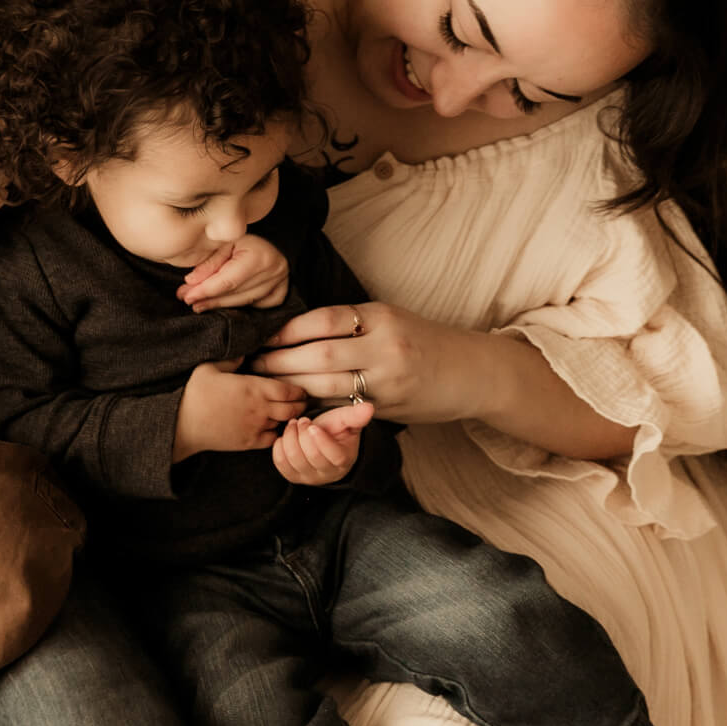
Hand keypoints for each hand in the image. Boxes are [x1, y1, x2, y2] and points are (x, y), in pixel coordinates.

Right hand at [172, 359, 307, 461]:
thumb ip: (231, 359)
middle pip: (293, 408)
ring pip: (284, 424)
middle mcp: (260, 408)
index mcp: (253, 388)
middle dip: (300, 404)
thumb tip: (244, 351)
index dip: (298, 390)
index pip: (289, 390)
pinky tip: (272, 427)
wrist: (182, 423)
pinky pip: (273, 440)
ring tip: (288, 413)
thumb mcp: (209, 367)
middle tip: (300, 401)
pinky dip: (277, 434)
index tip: (299, 389)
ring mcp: (256, 427)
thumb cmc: (194, 393)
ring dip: (288, 418)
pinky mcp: (249, 442)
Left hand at [179, 235, 289, 310]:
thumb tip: (191, 282)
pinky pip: (257, 306)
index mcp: (258, 256)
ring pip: (244, 302)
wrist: (267, 241)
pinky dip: (239, 305)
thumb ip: (209, 263)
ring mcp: (280, 284)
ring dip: (220, 305)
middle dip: (209, 299)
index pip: (227, 281)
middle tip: (189, 301)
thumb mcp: (224, 243)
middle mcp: (273, 272)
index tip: (188, 296)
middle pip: (235, 294)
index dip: (206, 291)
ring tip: (200, 305)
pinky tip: (225, 303)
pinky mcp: (281, 293)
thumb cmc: (241, 240)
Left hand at [246, 301, 488, 424]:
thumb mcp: (391, 319)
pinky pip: (344, 408)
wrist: (473, 373)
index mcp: (381, 316)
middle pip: (319, 355)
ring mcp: (388, 380)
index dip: (288, 330)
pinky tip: (297, 409)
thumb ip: (351, 324)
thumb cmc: (424, 342)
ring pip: (327, 385)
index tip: (263, 337)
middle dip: (281, 362)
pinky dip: (317, 409)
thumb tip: (296, 330)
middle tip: (254, 366)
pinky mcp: (390, 407)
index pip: (323, 320)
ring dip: (292, 387)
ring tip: (268, 387)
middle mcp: (384, 345)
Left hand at [271, 401, 372, 484]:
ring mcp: (308, 477)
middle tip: (302, 421)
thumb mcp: (345, 421)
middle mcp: (326, 474)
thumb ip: (355, 416)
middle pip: (310, 457)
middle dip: (302, 434)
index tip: (312, 425)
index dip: (321, 441)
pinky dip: (279, 446)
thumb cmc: (334, 431)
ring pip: (293, 459)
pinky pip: (280, 462)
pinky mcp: (292, 476)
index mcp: (343, 461)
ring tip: (294, 425)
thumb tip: (369, 408)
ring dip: (290, 437)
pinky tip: (287, 436)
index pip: (333, 456)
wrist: (321, 441)